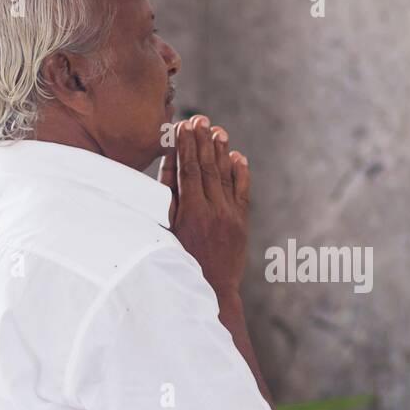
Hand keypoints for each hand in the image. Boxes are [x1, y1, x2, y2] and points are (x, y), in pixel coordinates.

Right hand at [160, 115, 250, 295]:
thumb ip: (168, 197)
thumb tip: (169, 164)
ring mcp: (231, 216)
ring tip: (217, 130)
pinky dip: (240, 173)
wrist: (210, 291)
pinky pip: (242, 192)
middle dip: (203, 141)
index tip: (183, 126)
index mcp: (192, 212)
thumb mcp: (167, 230)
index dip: (186, 146)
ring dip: (221, 151)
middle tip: (200, 119)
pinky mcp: (242, 223)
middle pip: (208, 167)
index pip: (189, 170)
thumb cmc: (179, 261)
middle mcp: (214, 211)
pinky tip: (237, 156)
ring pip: (226, 176)